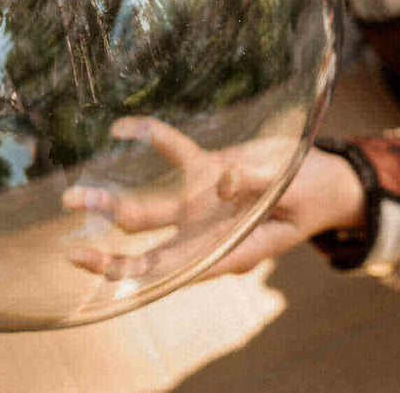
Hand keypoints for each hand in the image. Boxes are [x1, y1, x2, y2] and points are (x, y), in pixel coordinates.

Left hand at [62, 117, 364, 282]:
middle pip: (151, 251)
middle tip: (74, 247)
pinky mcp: (210, 171)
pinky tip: (124, 126)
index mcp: (229, 249)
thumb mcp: (295, 192)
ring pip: (152, 210)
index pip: (173, 270)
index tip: (102, 268)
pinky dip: (153, 138)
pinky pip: (176, 153)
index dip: (135, 273)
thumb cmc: (314, 193)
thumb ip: (260, 186)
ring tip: (72, 197)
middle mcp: (208, 231)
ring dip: (112, 205)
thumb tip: (224, 181)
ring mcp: (205, 202)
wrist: (327, 180)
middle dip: (110, 254)